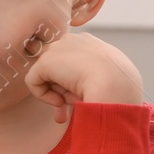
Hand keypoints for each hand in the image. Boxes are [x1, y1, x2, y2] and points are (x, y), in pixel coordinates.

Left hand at [22, 30, 143, 122]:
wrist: (117, 85)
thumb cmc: (119, 88)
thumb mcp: (106, 81)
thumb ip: (86, 81)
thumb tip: (69, 94)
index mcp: (91, 44)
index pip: (73, 63)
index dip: (72, 85)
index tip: (80, 100)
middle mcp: (74, 41)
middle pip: (58, 68)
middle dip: (60, 91)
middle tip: (65, 112)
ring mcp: (59, 48)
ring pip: (48, 75)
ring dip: (58, 93)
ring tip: (73, 102)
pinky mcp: (46, 60)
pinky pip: (33, 82)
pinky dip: (43, 96)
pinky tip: (60, 102)